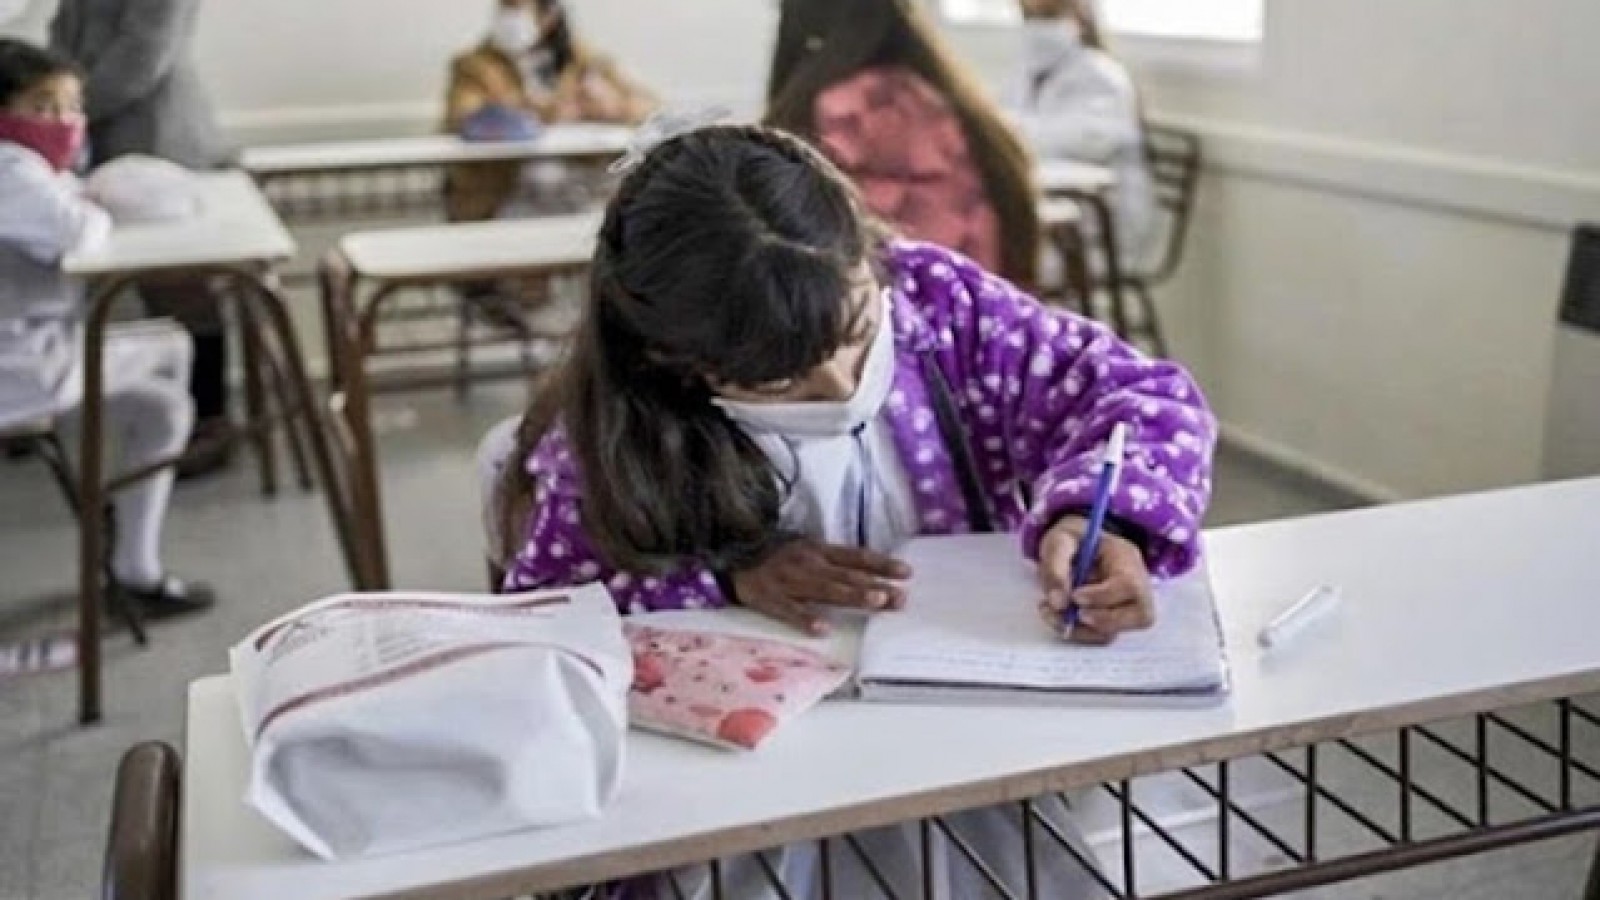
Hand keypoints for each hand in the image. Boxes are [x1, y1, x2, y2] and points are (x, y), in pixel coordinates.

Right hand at [731, 540, 911, 636]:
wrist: (730, 555)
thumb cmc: (777, 557)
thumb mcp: (808, 552)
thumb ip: (836, 564)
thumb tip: (873, 579)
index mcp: (818, 550)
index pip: (856, 557)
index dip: (880, 564)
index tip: (906, 574)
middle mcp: (807, 563)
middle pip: (846, 576)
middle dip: (875, 586)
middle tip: (899, 597)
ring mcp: (788, 580)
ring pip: (824, 590)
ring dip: (851, 596)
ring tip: (875, 602)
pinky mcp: (768, 598)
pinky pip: (788, 610)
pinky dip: (804, 619)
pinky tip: (822, 629)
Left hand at [1036, 516, 1153, 644]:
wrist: (1074, 545)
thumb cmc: (1072, 540)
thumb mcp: (1059, 541)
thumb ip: (1055, 568)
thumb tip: (1058, 603)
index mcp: (1127, 558)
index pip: (1129, 585)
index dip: (1103, 597)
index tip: (1075, 596)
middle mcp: (1137, 585)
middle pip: (1139, 615)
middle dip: (1099, 620)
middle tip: (1067, 612)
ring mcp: (1128, 606)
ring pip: (1117, 632)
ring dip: (1080, 629)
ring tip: (1051, 611)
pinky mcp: (1114, 621)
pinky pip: (1101, 636)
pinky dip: (1077, 632)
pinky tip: (1057, 616)